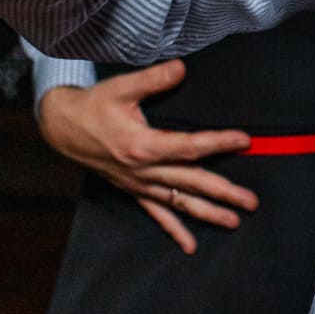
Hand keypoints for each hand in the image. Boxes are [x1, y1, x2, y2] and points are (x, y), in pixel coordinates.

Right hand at [39, 62, 256, 255]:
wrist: (62, 128)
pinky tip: (191, 245)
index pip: (189, 146)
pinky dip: (174, 229)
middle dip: (223, 192)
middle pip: (191, 182)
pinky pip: (156, 214)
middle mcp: (143, 170)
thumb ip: (153, 79)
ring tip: (235, 221)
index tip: (245, 141)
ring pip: (178, 202)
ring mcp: (139, 184)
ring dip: (208, 213)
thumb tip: (181, 67)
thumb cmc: (93, 106)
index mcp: (142, 145)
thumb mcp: (121, 87)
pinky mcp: (133, 190)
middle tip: (252, 201)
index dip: (219, 143)